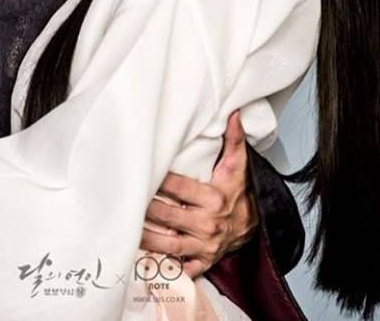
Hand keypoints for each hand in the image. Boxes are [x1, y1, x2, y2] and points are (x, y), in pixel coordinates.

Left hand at [140, 110, 258, 277]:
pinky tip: (140, 257)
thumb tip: (233, 112)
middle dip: (145, 208)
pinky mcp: (201, 262)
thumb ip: (233, 139)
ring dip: (145, 237)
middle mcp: (208, 224)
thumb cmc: (238, 192)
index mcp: (215, 198)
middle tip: (125, 198)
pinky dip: (160, 265)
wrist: (255, 226)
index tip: (142, 172)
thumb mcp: (237, 165)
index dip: (159, 181)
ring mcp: (204, 246)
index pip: (179, 188)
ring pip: (167, 244)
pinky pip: (178, 267)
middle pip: (168, 216)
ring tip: (124, 226)